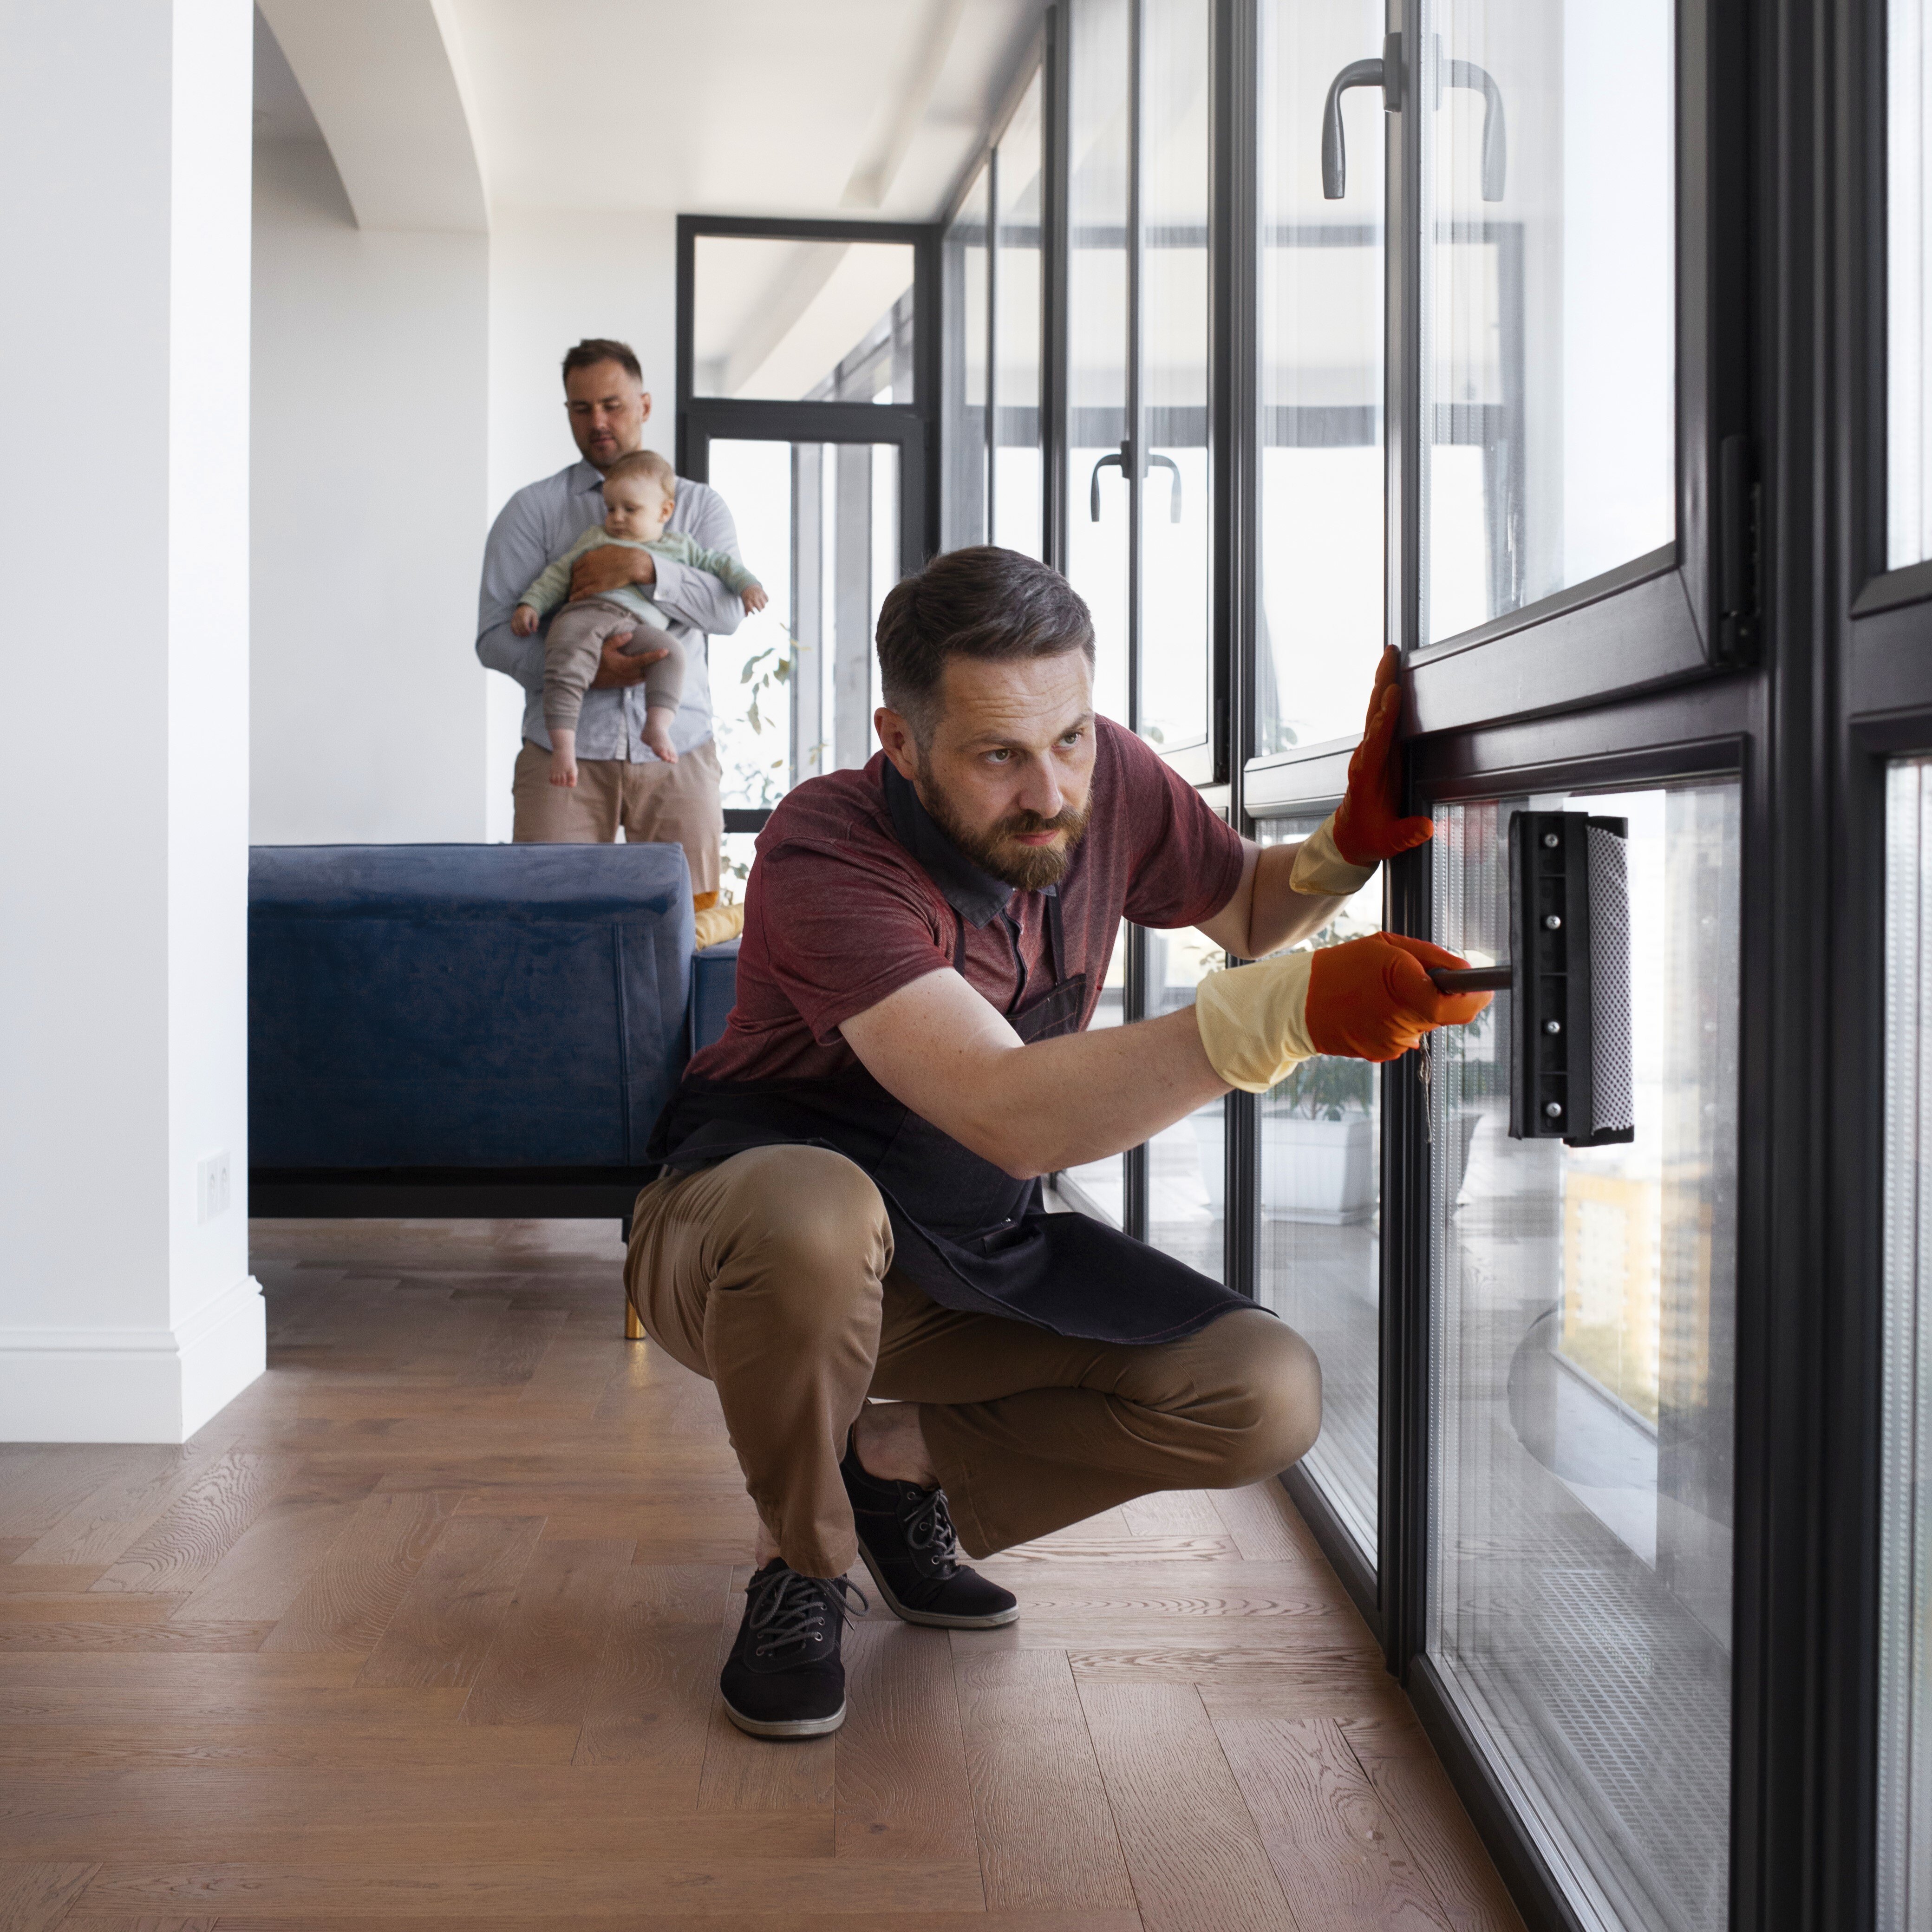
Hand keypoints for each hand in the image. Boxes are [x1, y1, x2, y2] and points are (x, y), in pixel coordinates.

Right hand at [511, 604, 539, 636]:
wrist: (524, 607)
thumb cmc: (531, 613)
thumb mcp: (535, 616)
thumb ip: (535, 623)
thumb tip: (534, 631)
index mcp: (524, 614)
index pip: (524, 623)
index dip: (526, 629)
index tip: (530, 632)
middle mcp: (518, 616)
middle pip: (519, 626)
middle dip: (523, 632)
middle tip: (527, 635)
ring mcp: (514, 618)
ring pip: (514, 627)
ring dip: (519, 633)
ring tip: (524, 635)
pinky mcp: (512, 620)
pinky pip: (512, 627)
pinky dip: (514, 631)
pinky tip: (518, 634)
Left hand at [569, 543, 652, 601]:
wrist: (632, 563)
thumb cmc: (621, 554)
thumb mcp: (605, 548)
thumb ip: (595, 553)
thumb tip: (593, 555)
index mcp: (588, 557)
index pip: (575, 566)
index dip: (573, 573)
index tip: (574, 576)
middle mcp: (588, 567)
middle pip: (575, 576)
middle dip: (572, 582)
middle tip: (573, 587)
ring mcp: (592, 577)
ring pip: (577, 585)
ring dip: (573, 590)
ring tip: (571, 594)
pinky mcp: (599, 586)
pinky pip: (584, 592)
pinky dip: (576, 596)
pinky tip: (572, 599)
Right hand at [586, 629, 669, 690]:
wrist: (588, 678)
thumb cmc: (596, 662)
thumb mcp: (604, 647)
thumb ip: (618, 640)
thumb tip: (630, 634)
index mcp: (625, 665)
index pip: (644, 660)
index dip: (656, 656)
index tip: (666, 651)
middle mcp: (629, 675)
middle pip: (649, 670)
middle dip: (658, 665)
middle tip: (667, 657)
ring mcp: (628, 681)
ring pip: (645, 677)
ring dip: (652, 671)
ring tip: (660, 663)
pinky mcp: (626, 684)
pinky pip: (639, 680)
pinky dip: (645, 675)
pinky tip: (648, 670)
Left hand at [742, 584, 767, 613]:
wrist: (749, 587)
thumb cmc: (746, 597)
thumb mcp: (744, 603)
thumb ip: (745, 610)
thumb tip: (746, 616)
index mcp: (747, 599)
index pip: (751, 608)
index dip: (753, 611)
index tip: (754, 613)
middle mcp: (753, 597)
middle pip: (759, 608)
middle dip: (759, 610)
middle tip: (759, 610)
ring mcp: (758, 594)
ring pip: (764, 605)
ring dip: (763, 606)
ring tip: (761, 605)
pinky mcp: (762, 592)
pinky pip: (767, 600)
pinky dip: (766, 601)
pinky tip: (763, 600)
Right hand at [1306, 932, 1489, 1061]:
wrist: (1300, 1002)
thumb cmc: (1344, 967)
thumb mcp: (1389, 946)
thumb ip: (1432, 958)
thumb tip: (1464, 971)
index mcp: (1404, 988)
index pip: (1459, 1006)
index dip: (1475, 997)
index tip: (1480, 988)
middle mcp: (1401, 1021)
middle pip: (1443, 1015)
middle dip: (1438, 997)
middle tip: (1413, 978)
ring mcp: (1392, 1042)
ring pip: (1425, 1026)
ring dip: (1416, 1010)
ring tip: (1384, 993)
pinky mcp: (1382, 1054)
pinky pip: (1406, 1037)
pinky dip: (1399, 1023)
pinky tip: (1375, 1010)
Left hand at [1331, 646, 1433, 864]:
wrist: (1350, 838)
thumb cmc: (1367, 838)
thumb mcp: (1387, 842)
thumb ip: (1406, 834)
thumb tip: (1425, 828)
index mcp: (1365, 777)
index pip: (1376, 742)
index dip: (1384, 718)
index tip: (1391, 695)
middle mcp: (1366, 758)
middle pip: (1374, 715)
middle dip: (1382, 684)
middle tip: (1389, 656)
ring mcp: (1371, 752)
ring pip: (1376, 711)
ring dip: (1383, 682)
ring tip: (1391, 655)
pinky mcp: (1379, 751)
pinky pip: (1382, 717)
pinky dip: (1387, 695)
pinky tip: (1394, 678)